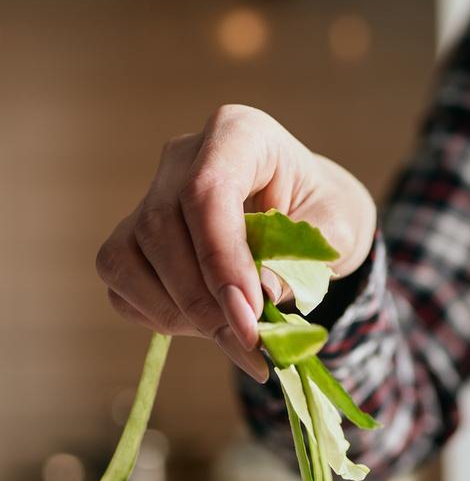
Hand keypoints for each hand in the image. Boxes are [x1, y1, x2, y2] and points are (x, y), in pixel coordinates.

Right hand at [95, 105, 376, 380]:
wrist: (308, 216)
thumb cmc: (324, 216)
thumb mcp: (336, 232)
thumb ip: (303, 260)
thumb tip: (260, 295)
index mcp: (239, 133)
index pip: (206, 190)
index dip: (221, 257)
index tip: (248, 313)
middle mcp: (182, 157)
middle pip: (162, 229)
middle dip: (204, 301)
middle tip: (249, 346)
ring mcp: (149, 195)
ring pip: (130, 259)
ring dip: (182, 314)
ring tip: (236, 337)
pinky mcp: (130, 236)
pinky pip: (122, 283)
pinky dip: (161, 316)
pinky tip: (208, 323)